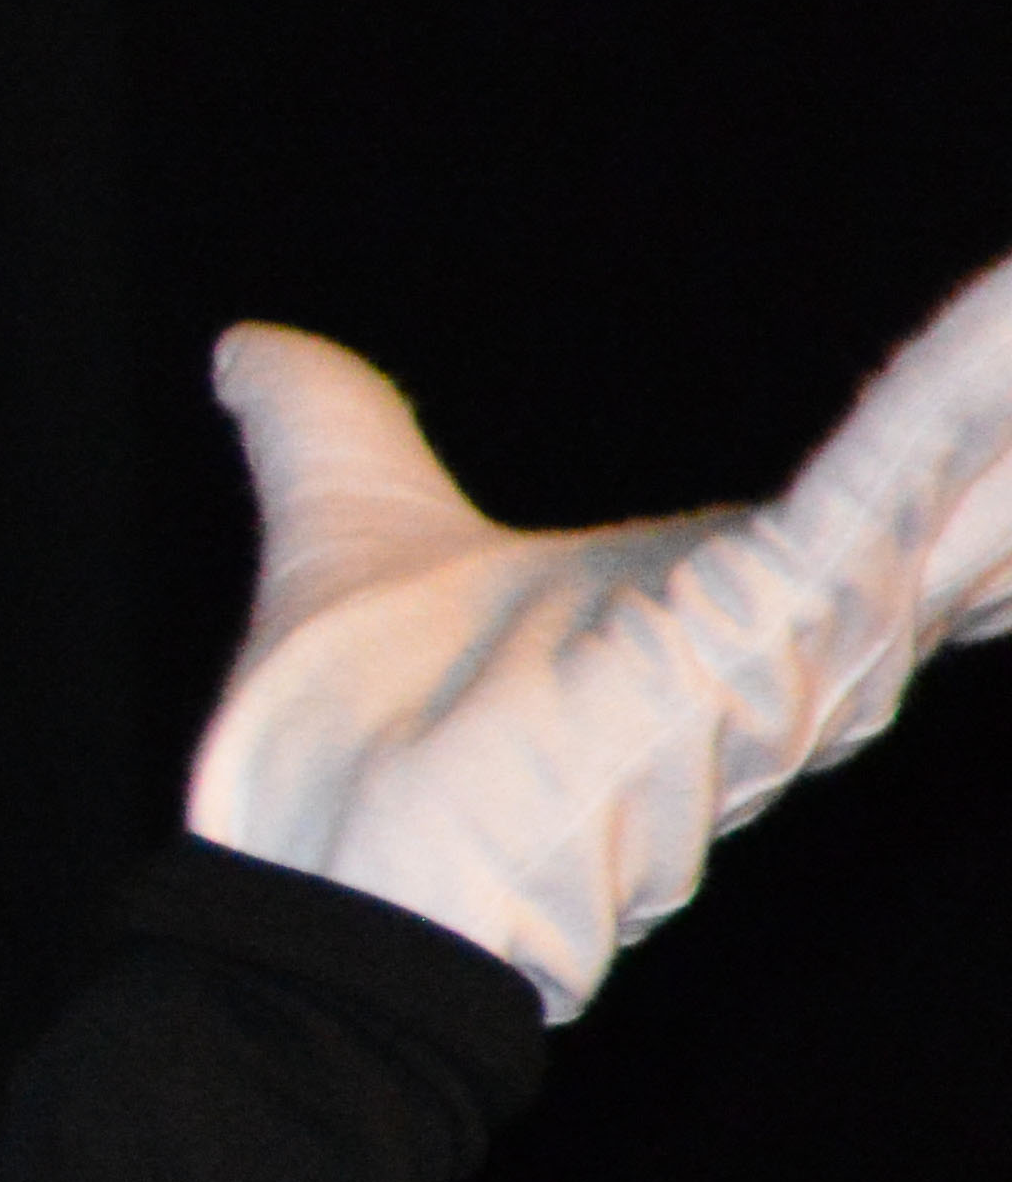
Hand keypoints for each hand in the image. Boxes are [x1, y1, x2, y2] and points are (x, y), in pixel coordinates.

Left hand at [190, 258, 1011, 1019]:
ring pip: (960, 494)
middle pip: (979, 509)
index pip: (904, 496)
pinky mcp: (733, 632)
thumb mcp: (347, 529)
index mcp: (721, 597)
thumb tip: (247, 348)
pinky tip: (1007, 305)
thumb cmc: (345, 756)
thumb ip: (324, 427)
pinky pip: (867, 498)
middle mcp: (782, 635)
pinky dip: (945, 401)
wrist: (314, 876)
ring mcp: (771, 638)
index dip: (987, 425)